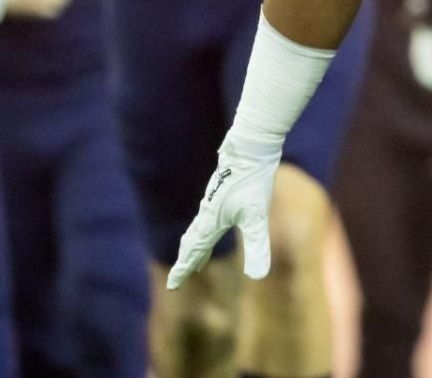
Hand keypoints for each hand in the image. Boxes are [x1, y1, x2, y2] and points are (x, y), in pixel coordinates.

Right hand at [167, 134, 281, 288]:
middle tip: (181, 275)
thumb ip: (257, 247)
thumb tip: (258, 278)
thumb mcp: (258, 217)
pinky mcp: (222, 190)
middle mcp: (208, 212)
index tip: (174, 285)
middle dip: (187, 259)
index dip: (184, 269)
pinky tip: (215, 223)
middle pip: (192, 241)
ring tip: (199, 258)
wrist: (250, 147)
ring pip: (199, 228)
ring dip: (195, 245)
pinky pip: (207, 216)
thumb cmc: (253, 181)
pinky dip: (205, 229)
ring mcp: (214, 200)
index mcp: (211, 222)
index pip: (193, 251)